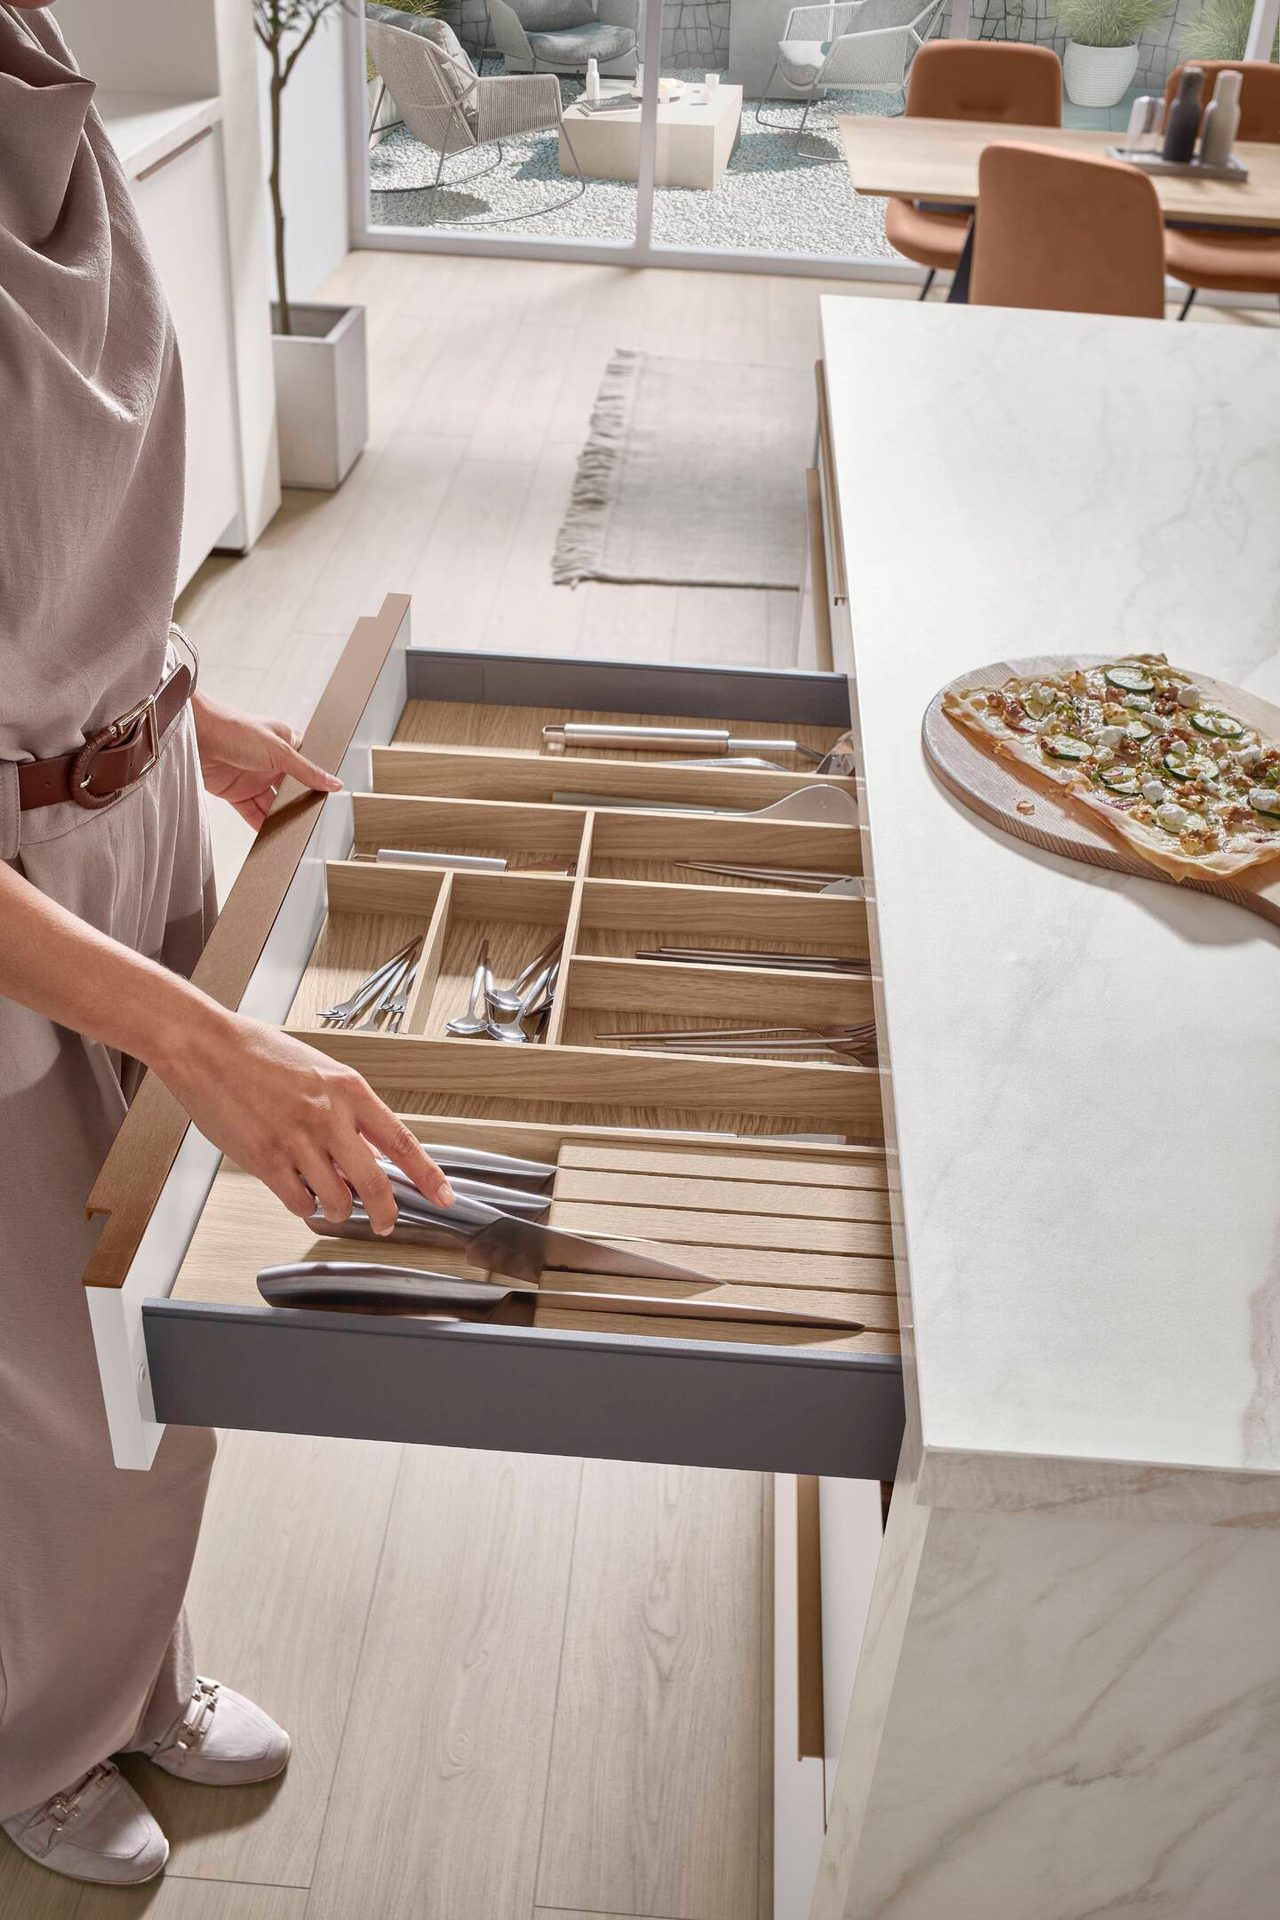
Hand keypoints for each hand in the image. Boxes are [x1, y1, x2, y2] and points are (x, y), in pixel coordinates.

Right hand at [157, 1003, 453, 1231]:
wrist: (207, 1047)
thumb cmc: (258, 1052)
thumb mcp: (320, 1070)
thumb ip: (346, 1109)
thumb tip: (369, 1146)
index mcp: (349, 1090)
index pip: (402, 1142)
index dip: (427, 1175)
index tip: (443, 1195)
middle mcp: (329, 1117)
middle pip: (374, 1184)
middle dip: (386, 1213)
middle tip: (386, 1223)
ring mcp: (297, 1141)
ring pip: (337, 1201)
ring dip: (338, 1210)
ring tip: (331, 1201)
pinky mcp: (266, 1160)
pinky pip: (299, 1202)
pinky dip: (305, 1205)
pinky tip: (299, 1192)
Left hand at [193, 690, 340, 828]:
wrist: (194, 735)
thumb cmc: (234, 728)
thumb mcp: (279, 750)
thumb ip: (307, 770)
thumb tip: (333, 782)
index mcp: (284, 743)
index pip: (307, 765)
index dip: (317, 781)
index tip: (328, 797)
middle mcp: (269, 761)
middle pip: (290, 789)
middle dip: (298, 803)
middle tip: (312, 818)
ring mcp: (252, 777)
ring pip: (272, 804)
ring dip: (280, 817)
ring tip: (293, 831)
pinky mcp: (234, 792)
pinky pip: (252, 813)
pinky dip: (260, 824)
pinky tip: (271, 834)